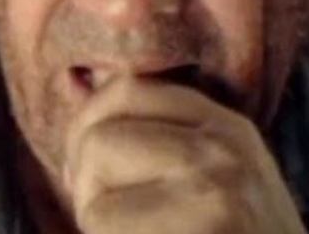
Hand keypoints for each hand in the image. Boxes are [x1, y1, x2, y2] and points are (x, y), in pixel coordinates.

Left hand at [62, 77, 306, 233]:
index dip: (88, 127)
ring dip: (99, 232)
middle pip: (98, 141)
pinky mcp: (203, 233)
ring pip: (94, 203)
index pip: (127, 91)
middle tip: (112, 223)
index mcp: (228, 128)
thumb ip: (165, 139)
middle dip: (85, 188)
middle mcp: (223, 153)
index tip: (91, 172)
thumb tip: (79, 89)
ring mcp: (213, 198)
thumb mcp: (225, 180)